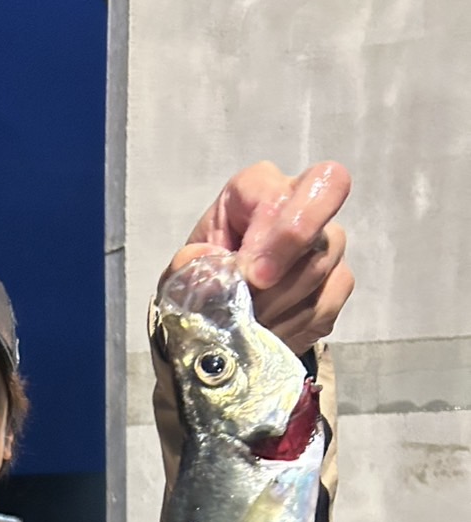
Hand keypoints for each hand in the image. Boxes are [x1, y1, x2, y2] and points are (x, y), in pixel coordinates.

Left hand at [165, 161, 353, 354]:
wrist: (222, 321)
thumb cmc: (203, 283)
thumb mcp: (183, 274)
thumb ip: (189, 267)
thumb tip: (203, 261)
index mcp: (255, 189)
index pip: (281, 188)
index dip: (272, 232)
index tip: (250, 276)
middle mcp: (298, 201)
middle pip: (325, 194)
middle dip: (293, 246)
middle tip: (260, 288)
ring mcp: (325, 241)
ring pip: (321, 262)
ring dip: (279, 304)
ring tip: (248, 322)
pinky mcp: (338, 281)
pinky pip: (328, 301)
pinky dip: (296, 325)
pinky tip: (270, 332)